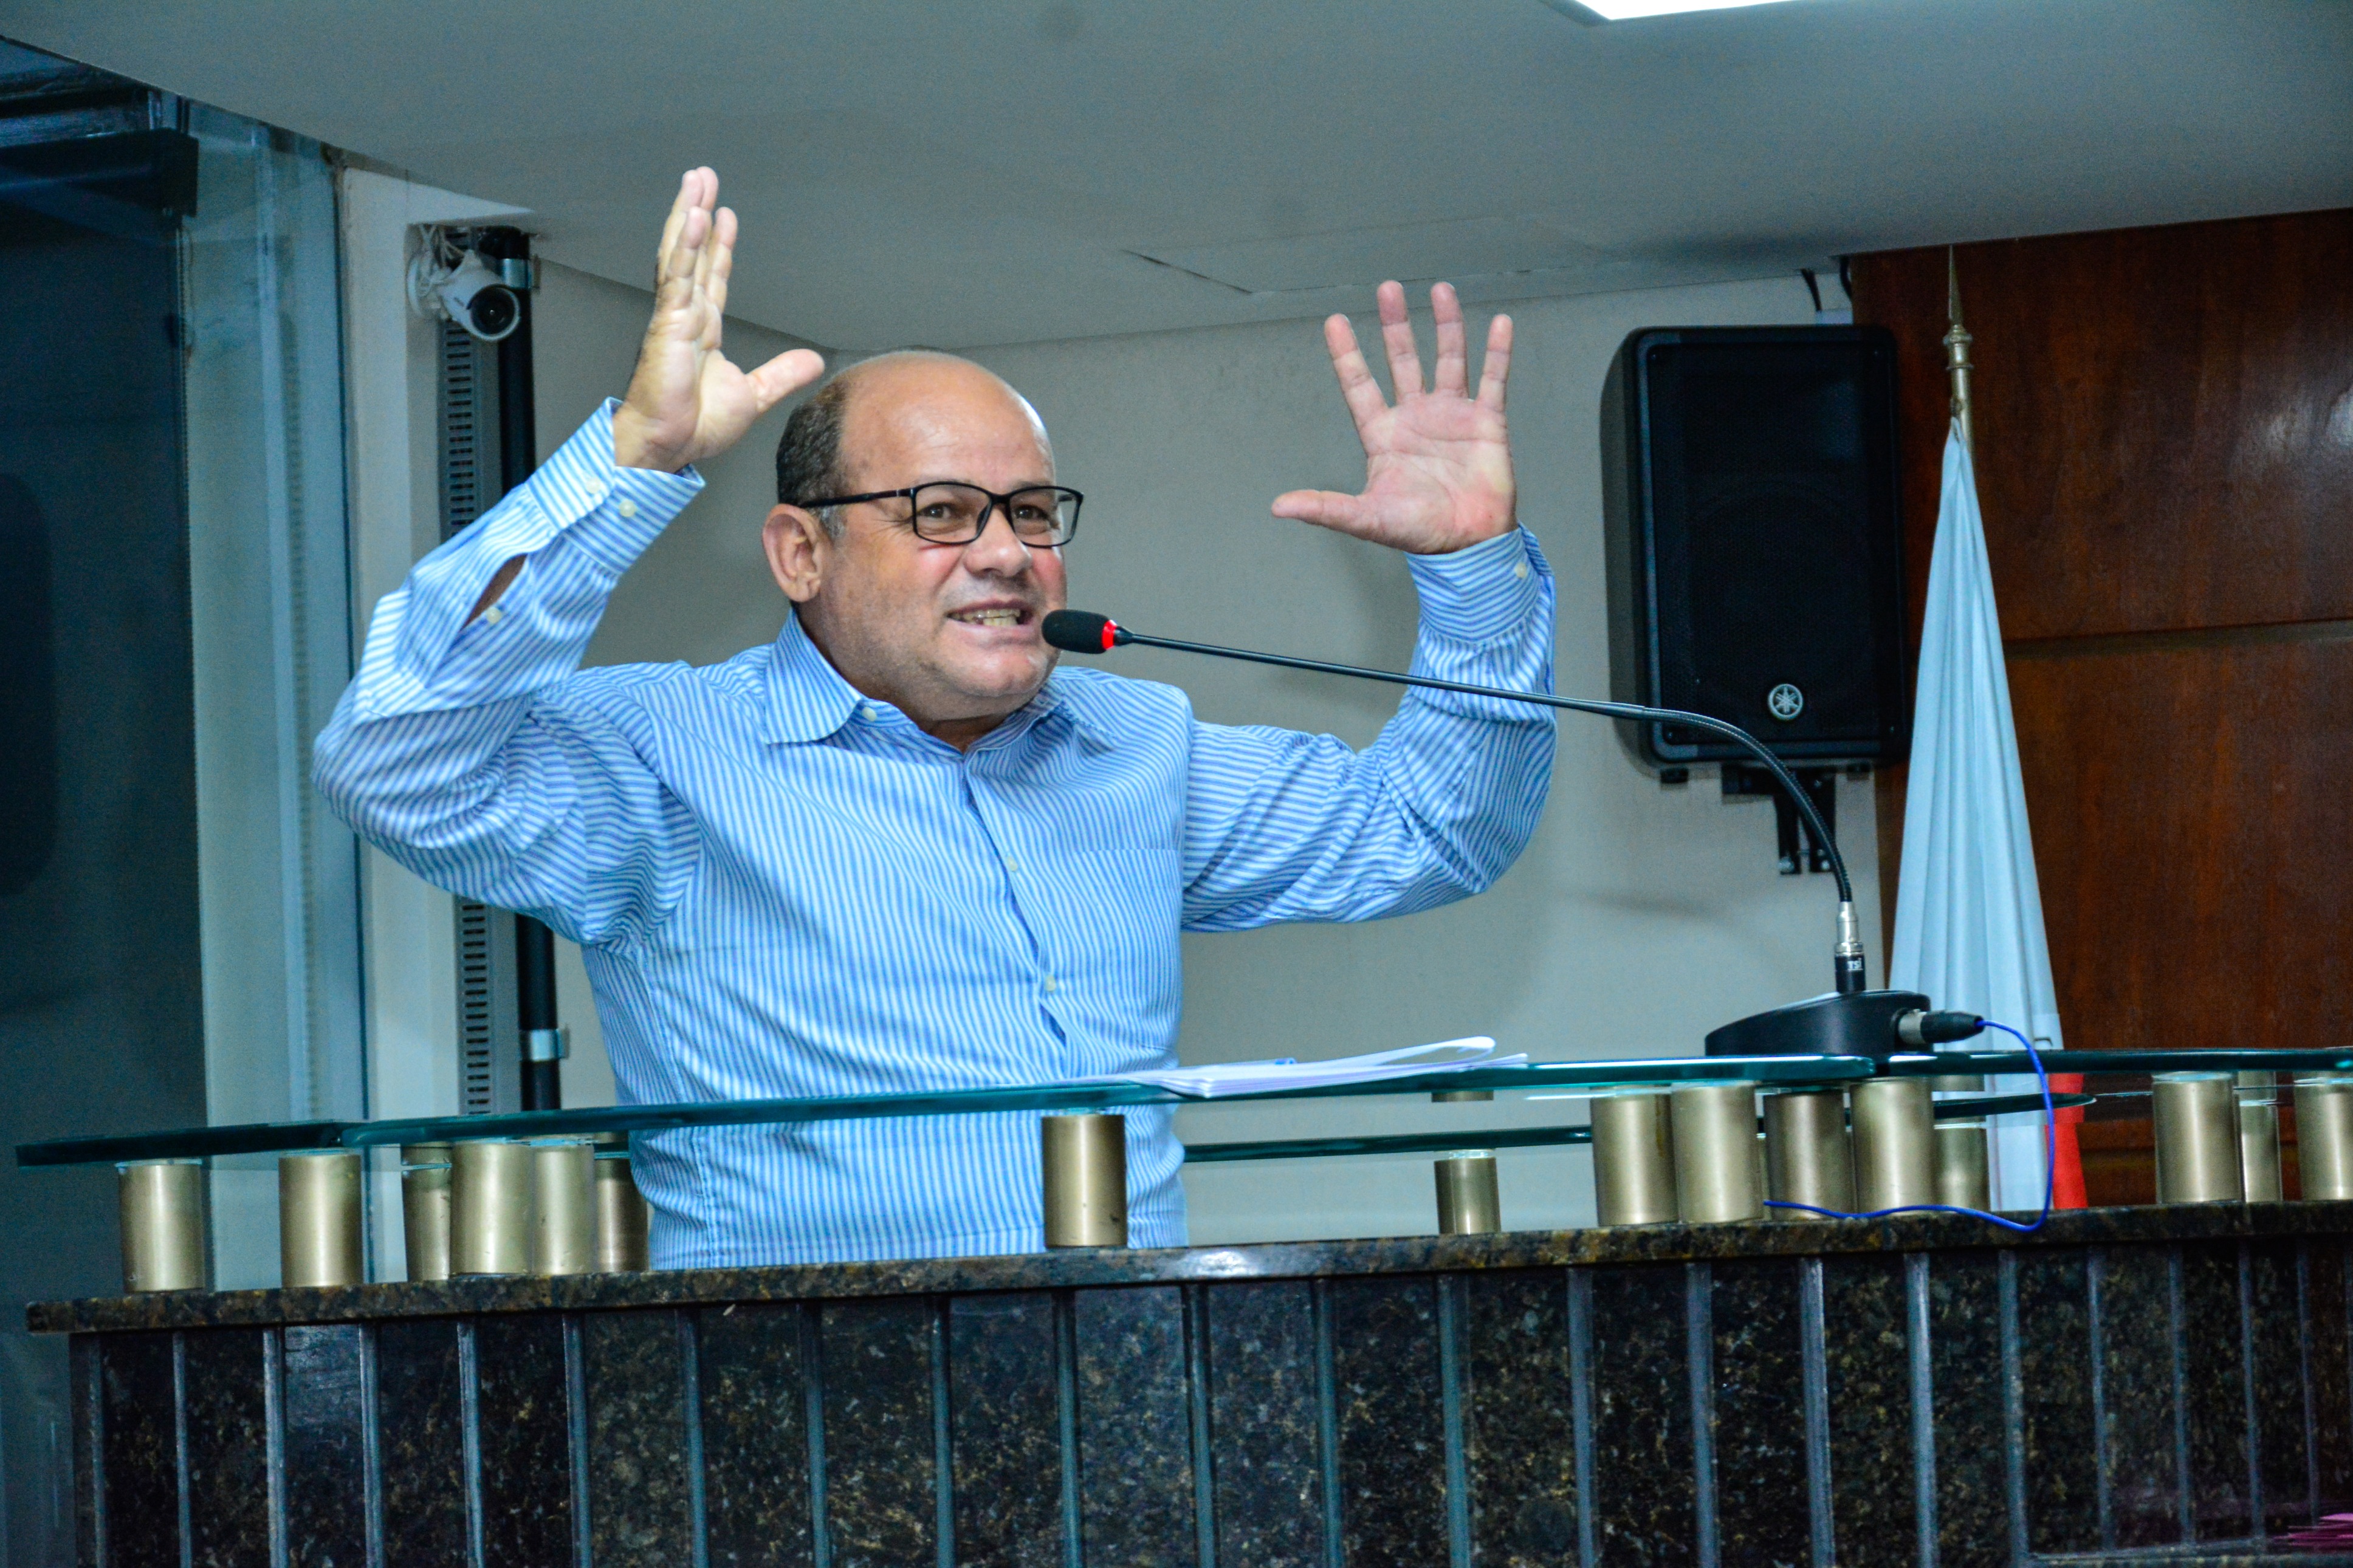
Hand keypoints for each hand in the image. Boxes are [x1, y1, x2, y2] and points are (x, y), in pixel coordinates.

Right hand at [611, 169, 825, 471]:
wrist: (670, 447)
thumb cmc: (696, 427)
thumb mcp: (755, 394)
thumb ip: (781, 373)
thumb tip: (813, 360)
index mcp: (702, 330)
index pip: (712, 276)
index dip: (719, 245)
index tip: (725, 215)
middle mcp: (685, 316)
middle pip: (692, 253)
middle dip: (697, 213)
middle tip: (702, 178)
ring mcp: (674, 316)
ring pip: (681, 255)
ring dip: (687, 215)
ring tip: (695, 182)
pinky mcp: (667, 324)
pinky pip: (677, 278)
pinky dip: (685, 247)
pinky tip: (692, 218)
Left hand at [1272, 281, 1514, 554]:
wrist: (1468, 544)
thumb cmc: (1418, 532)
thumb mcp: (1366, 518)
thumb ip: (1325, 507)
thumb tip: (1278, 507)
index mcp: (1384, 435)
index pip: (1360, 385)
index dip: (1347, 354)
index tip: (1335, 321)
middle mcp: (1416, 417)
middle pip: (1402, 360)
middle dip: (1394, 325)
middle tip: (1388, 289)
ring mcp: (1452, 416)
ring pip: (1448, 359)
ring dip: (1445, 325)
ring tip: (1440, 290)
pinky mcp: (1486, 422)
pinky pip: (1492, 380)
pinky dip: (1496, 352)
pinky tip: (1497, 323)